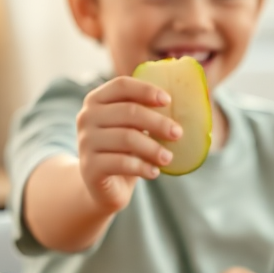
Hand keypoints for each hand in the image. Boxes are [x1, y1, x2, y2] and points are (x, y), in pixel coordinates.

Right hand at [75, 76, 181, 213]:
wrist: (104, 187)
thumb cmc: (125, 150)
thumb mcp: (134, 128)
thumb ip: (148, 113)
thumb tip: (187, 105)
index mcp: (97, 100)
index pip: (121, 85)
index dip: (146, 90)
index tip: (168, 100)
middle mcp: (86, 117)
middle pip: (128, 111)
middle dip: (158, 122)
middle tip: (178, 133)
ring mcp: (85, 142)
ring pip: (127, 138)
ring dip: (153, 148)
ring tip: (168, 158)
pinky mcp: (89, 167)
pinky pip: (121, 163)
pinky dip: (143, 167)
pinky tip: (154, 172)